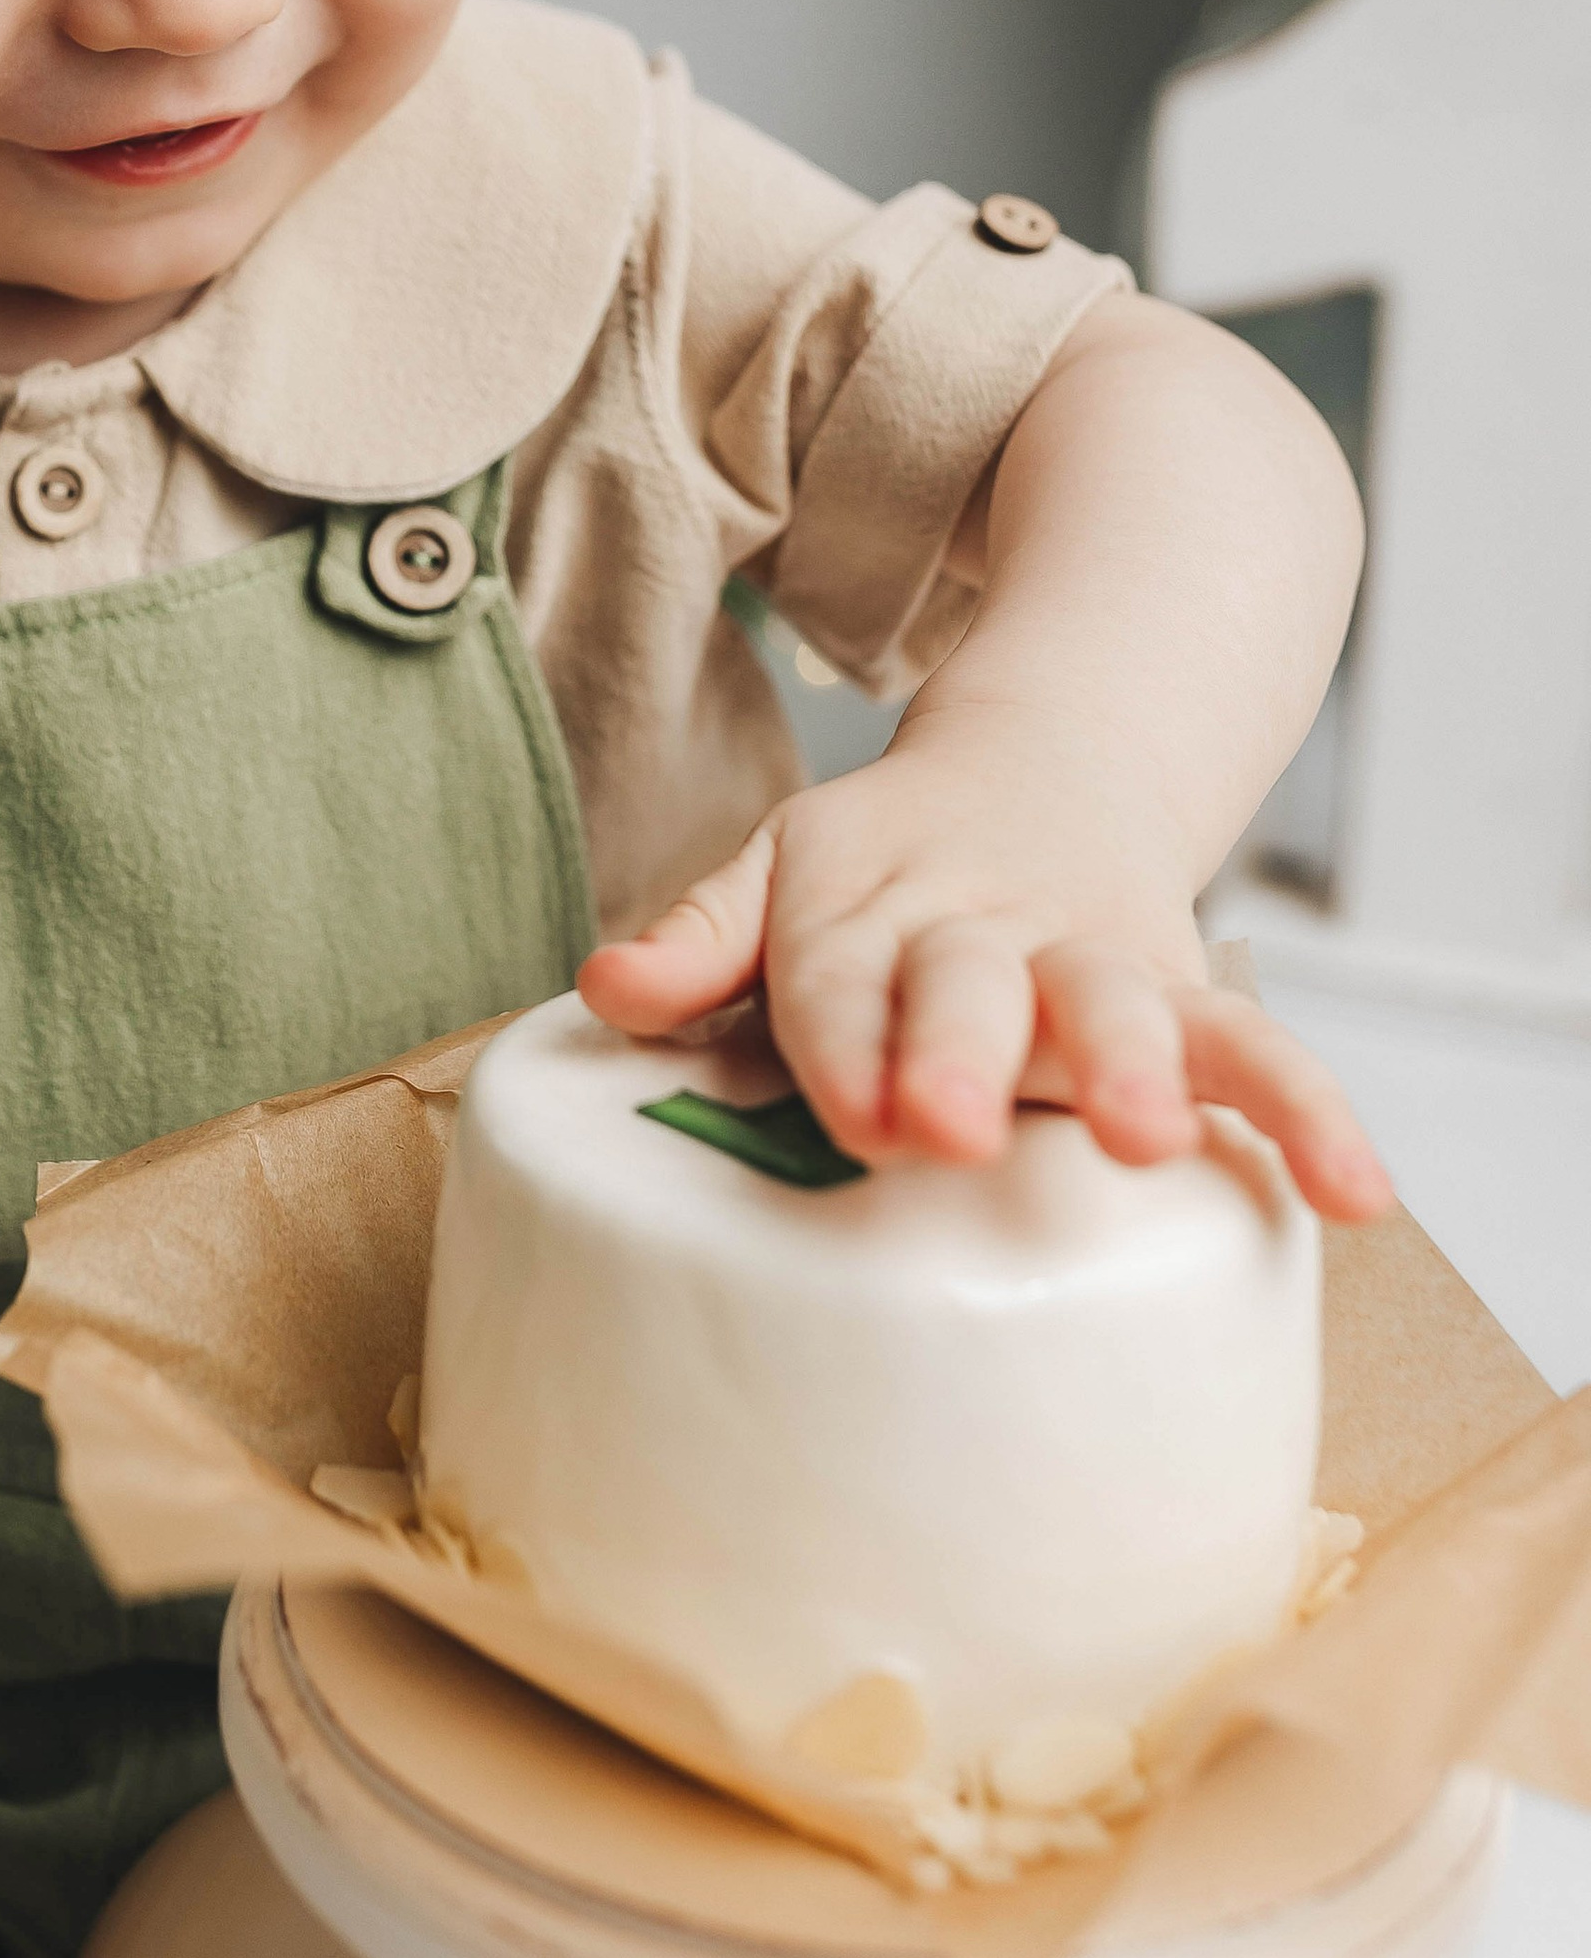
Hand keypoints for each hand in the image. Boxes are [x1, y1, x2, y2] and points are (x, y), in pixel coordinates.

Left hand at [578, 717, 1390, 1223]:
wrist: (1050, 760)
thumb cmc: (888, 863)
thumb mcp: (779, 870)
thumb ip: (699, 939)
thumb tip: (603, 989)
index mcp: (867, 910)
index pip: (836, 977)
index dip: (841, 1039)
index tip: (850, 1108)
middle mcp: (983, 936)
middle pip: (971, 986)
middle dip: (959, 1053)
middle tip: (942, 1127)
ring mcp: (1093, 961)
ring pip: (1121, 1002)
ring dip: (1134, 1065)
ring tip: (1145, 1139)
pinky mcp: (1184, 991)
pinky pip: (1256, 1049)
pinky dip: (1310, 1114)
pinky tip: (1354, 1197)